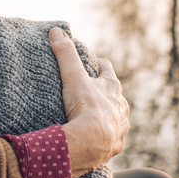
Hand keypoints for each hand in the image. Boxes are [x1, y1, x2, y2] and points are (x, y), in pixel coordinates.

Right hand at [50, 27, 128, 177]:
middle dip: (102, 93)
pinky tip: (96, 141)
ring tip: (91, 120)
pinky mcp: (116, 146)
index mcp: (113, 87)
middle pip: (113, 95)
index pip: (106, 69)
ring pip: (116, 118)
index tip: (88, 65)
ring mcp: (121, 127)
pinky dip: (105, 139)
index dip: (97, 65)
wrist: (91, 143)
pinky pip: (113, 140)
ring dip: (107, 117)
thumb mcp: (73, 76)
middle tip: (87, 94)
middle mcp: (121, 107)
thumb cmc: (85, 107)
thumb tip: (57, 31)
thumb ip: (65, 53)